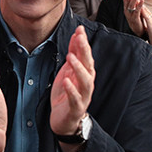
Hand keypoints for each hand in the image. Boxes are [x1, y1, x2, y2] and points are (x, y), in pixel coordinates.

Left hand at [50, 26, 95, 141]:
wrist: (63, 121)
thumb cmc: (66, 95)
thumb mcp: (67, 72)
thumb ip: (73, 56)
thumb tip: (76, 36)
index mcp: (84, 75)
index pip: (86, 56)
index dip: (83, 43)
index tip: (79, 29)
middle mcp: (86, 84)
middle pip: (88, 66)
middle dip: (84, 51)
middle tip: (79, 38)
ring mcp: (83, 97)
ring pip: (85, 82)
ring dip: (79, 68)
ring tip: (70, 57)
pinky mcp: (76, 109)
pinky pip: (75, 99)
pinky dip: (71, 90)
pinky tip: (66, 81)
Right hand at [121, 0, 145, 36]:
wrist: (137, 30)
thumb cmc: (137, 18)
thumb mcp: (134, 9)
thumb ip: (134, 2)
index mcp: (125, 7)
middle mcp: (126, 10)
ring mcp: (130, 14)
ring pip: (131, 4)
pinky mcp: (135, 18)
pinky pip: (137, 10)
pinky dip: (140, 3)